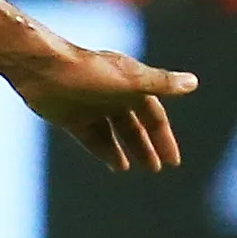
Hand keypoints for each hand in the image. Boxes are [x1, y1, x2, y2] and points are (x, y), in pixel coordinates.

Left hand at [13, 42, 198, 172]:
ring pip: (114, 133)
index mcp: (131, 86)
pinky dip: (103, 150)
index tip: (173, 161)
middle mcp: (112, 96)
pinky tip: (115, 165)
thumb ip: (160, 84)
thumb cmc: (88, 72)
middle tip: (157, 168)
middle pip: (135, 126)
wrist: (43, 69)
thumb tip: (193, 82)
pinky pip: (92, 137)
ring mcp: (91, 107)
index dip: (164, 137)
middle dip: (147, 146)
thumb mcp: (129, 81)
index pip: (154, 116)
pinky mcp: (70, 116)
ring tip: (138, 168)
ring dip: (126, 149)